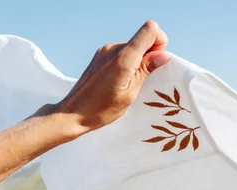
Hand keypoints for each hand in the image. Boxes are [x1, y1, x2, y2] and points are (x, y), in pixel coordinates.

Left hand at [51, 20, 170, 135]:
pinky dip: (128, 63)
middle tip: (141, 79)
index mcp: (123, 58)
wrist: (73, 113)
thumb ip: (146, 70)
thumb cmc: (101, 110)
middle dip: (149, 55)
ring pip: (133, 46)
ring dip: (138, 61)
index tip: (155, 63)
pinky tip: (120, 80)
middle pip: (143, 38)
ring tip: (129, 83)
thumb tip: (164, 55)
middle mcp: (113, 49)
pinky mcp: (100, 55)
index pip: (150, 29)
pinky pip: (122, 52)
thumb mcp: (129, 94)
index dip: (159, 42)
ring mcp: (105, 51)